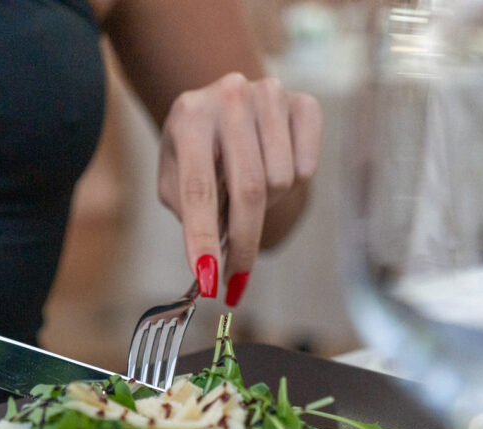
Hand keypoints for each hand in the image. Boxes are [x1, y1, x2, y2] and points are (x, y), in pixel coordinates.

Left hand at [157, 73, 321, 304]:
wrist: (223, 101)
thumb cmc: (195, 149)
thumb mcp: (175, 175)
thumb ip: (189, 211)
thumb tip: (213, 262)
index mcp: (189, 117)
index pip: (198, 189)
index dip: (203, 239)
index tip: (208, 280)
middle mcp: (230, 97)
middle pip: (249, 191)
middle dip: (243, 244)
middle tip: (236, 278)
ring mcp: (271, 95)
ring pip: (281, 182)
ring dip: (266, 205)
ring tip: (247, 193)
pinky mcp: (304, 103)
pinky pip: (307, 168)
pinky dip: (292, 184)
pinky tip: (271, 168)